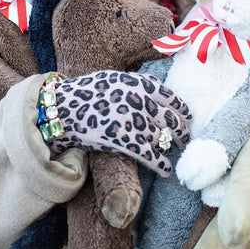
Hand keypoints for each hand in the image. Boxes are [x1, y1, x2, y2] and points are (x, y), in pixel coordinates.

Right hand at [50, 71, 190, 176]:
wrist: (62, 108)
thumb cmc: (86, 92)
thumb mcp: (115, 78)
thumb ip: (137, 83)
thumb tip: (156, 86)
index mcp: (140, 85)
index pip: (171, 99)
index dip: (182, 110)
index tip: (186, 117)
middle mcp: (141, 102)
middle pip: (170, 120)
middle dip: (181, 131)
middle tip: (185, 139)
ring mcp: (134, 122)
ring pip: (162, 138)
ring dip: (171, 147)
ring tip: (175, 152)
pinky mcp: (124, 141)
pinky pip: (150, 156)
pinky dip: (161, 165)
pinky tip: (166, 170)